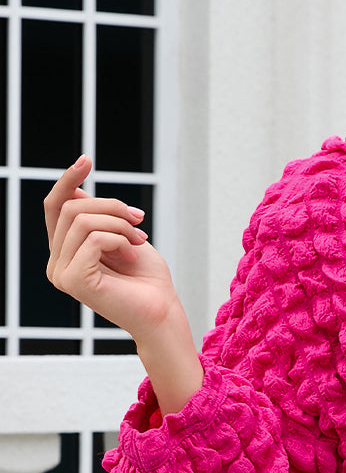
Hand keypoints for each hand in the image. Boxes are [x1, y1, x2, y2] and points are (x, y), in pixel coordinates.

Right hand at [44, 154, 182, 341]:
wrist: (164, 313)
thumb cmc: (148, 280)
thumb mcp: (123, 236)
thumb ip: (97, 218)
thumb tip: (76, 191)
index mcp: (66, 254)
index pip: (55, 207)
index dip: (68, 180)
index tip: (86, 159)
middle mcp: (57, 264)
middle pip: (71, 209)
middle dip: (110, 206)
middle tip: (139, 219)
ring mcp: (62, 274)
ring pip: (82, 220)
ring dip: (119, 223)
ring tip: (140, 239)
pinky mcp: (74, 281)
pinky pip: (93, 238)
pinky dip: (119, 238)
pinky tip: (133, 253)